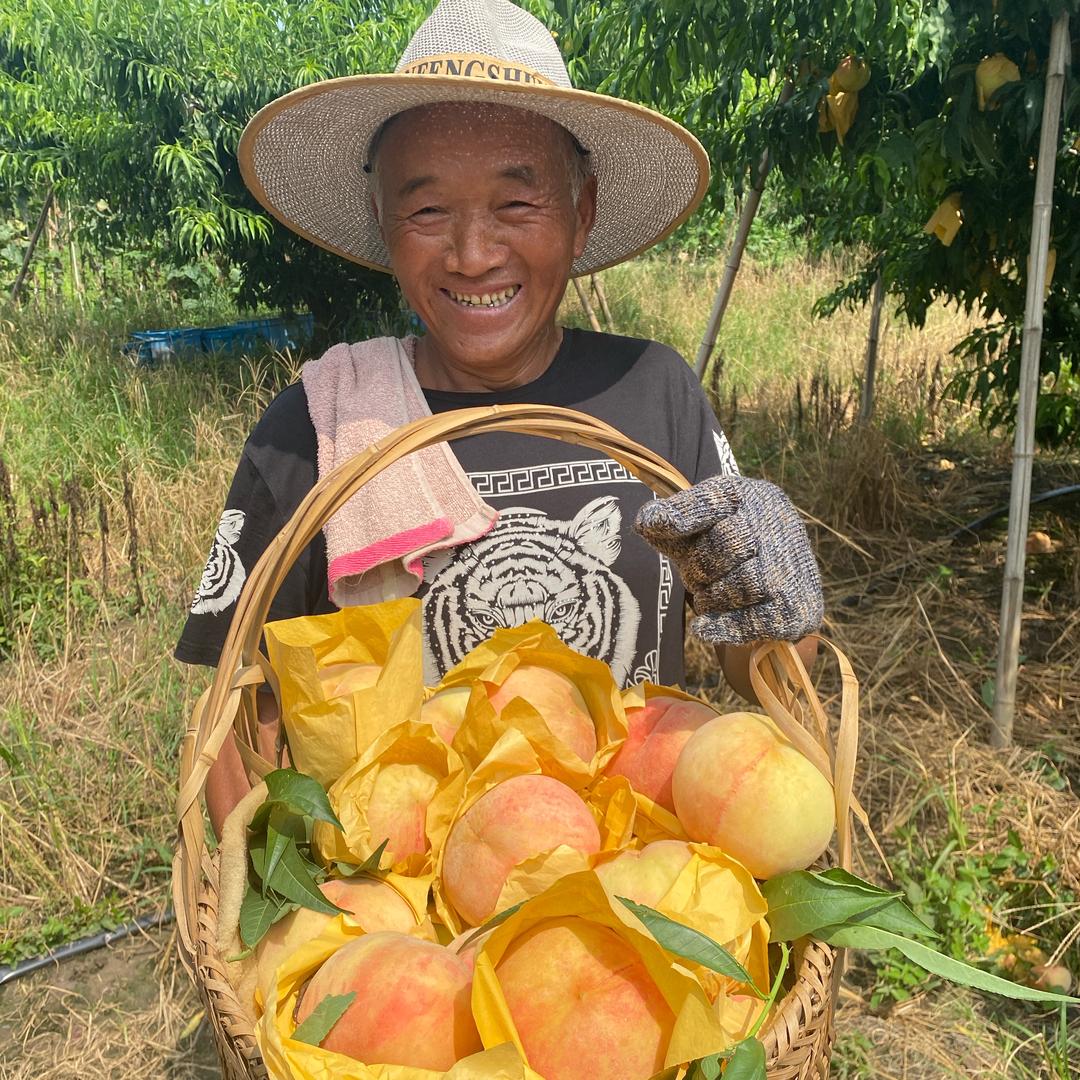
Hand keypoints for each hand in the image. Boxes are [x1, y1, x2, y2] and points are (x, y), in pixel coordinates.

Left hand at [634, 475, 823, 644]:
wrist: (777, 590)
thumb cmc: (726, 552)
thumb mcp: (698, 530)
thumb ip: (673, 527)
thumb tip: (647, 523)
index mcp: (751, 496)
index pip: (715, 498)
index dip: (683, 513)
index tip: (651, 525)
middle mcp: (779, 522)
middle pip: (728, 543)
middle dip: (699, 567)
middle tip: (694, 579)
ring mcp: (792, 565)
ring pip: (742, 584)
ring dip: (711, 597)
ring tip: (706, 598)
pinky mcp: (798, 608)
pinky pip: (754, 621)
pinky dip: (722, 627)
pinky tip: (704, 629)